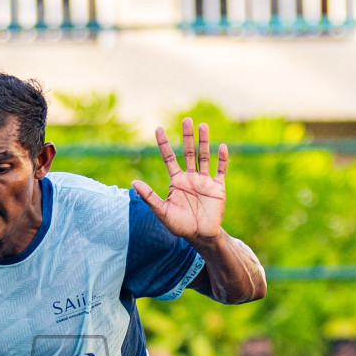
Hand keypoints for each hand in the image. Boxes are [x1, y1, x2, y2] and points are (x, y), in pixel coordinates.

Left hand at [132, 118, 227, 244]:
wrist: (200, 236)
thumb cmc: (180, 225)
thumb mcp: (162, 211)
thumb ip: (149, 197)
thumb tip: (133, 182)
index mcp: (176, 181)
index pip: (169, 158)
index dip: (163, 144)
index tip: (158, 128)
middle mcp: (190, 177)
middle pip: (188, 152)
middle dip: (187, 136)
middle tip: (186, 119)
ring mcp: (204, 181)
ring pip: (204, 157)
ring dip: (204, 142)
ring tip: (203, 125)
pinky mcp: (217, 187)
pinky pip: (220, 171)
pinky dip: (222, 159)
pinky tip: (222, 147)